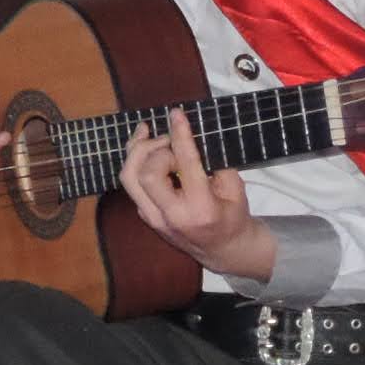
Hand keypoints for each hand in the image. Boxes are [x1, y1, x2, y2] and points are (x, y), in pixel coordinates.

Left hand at [121, 112, 278, 281]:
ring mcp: (154, 218)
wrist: (223, 250)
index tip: (177, 114)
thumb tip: (191, 136)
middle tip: (173, 143)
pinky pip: (131, 183)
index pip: (185, 164)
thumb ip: (215, 163)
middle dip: (158, 149)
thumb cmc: (233, 216)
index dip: (180, 135)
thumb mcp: (235, 188)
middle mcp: (172, 216)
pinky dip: (136, 161)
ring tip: (150, 134)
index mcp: (201, 209)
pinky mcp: (145, 215)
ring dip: (137, 151)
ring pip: (128, 177)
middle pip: (147, 172)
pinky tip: (147, 147)